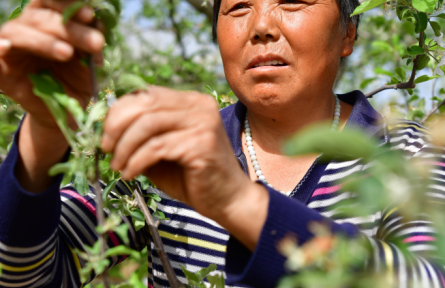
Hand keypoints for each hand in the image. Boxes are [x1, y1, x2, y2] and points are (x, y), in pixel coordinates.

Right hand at [0, 0, 103, 128]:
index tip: (90, 16)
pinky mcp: (1, 69)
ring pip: (20, 32)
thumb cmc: (76, 82)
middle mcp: (27, 29)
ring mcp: (11, 47)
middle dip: (70, 28)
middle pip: (41, 17)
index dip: (69, 6)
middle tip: (95, 41)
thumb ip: (91, 46)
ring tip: (68, 53)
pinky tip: (6, 47)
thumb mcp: (89, 64)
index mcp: (48, 22)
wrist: (64, 112)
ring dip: (45, 41)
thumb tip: (99, 25)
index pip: (53, 3)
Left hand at [102, 87, 268, 246]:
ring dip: (125, 147)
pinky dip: (136, 161)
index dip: (118, 111)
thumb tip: (106, 131)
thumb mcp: (162, 151)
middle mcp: (199, 105)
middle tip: (105, 148)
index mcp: (190, 101)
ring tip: (117, 166)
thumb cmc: (193, 177)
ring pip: (148, 124)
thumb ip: (141, 137)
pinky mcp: (202, 143)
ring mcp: (203, 122)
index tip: (105, 135)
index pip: (146, 94)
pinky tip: (130, 174)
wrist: (227, 200)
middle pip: (145, 103)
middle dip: (116, 125)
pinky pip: (157, 147)